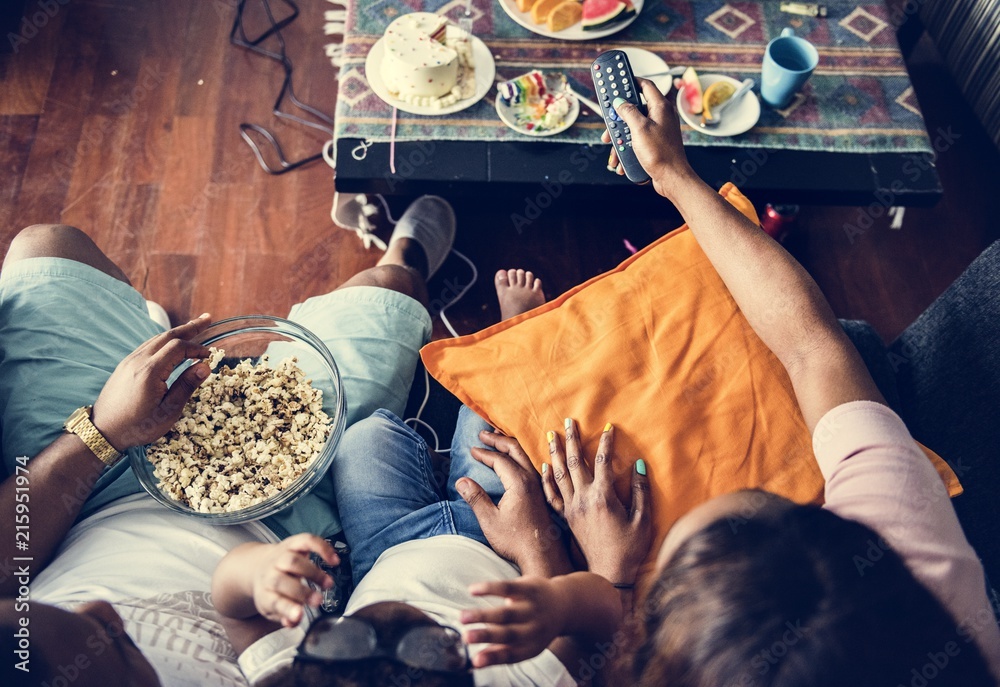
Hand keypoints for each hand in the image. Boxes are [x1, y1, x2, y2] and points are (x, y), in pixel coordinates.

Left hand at [91, 314, 212, 449]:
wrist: (102, 431)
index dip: (197, 348)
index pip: (178, 347)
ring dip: (177, 332)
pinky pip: (148, 345)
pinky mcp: (125, 365)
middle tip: (208, 319)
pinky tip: (171, 344)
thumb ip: (186, 386)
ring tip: (194, 327)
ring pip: (156, 339)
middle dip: (190, 327)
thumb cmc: (138, 425)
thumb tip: (205, 366)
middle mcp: (138, 360)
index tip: (210, 356)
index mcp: (150, 371)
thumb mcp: (167, 411)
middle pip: (167, 336)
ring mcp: (129, 361)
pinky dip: (164, 340)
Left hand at [250, 534, 338, 627]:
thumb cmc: (272, 592)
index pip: (273, 602)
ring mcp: (280, 557)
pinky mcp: (291, 543)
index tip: (299, 615)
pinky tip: (333, 559)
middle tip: (318, 600)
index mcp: (265, 594)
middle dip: (302, 591)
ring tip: (328, 583)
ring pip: (293, 561)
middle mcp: (270, 574)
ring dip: (313, 572)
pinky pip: (306, 541)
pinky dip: (322, 547)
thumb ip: (286, 617)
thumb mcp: (273, 609)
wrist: (258, 567)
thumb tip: (294, 621)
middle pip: (281, 581)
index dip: (287, 608)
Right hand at [456, 431, 569, 575]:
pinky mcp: (542, 494)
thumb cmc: (516, 540)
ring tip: (498, 440)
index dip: (485, 453)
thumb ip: (475, 498)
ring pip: (525, 456)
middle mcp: (531, 480)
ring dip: (509, 446)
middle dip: (498, 439)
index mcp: (518, 483)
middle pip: (515, 450)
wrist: (543, 555)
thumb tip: (461, 481)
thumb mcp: (489, 520)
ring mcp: (539, 486)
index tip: (472, 449)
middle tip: (483, 434)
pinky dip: (519, 457)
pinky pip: (531, 465)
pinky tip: (518, 461)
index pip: (500, 459)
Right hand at [460, 577, 564, 667]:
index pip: (511, 655)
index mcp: (531, 646)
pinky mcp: (530, 588)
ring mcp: (532, 607)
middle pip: (507, 634)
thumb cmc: (535, 628)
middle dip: (486, 636)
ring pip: (506, 613)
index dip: (492, 658)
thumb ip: (501, 651)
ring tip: (462, 617)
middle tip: (465, 638)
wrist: (564, 605)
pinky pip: (507, 587)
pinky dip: (489, 588)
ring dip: (482, 615)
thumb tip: (473, 662)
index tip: (474, 661)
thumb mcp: (525, 644)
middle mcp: (533, 628)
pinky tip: (472, 590)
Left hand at [541, 420, 651, 584]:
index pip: (602, 461)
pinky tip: (545, 466)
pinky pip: (553, 494)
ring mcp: (572, 508)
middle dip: (572, 440)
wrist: (609, 574)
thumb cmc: (629, 549)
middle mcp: (583, 499)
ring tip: (551, 435)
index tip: (608, 426)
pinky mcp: (567, 518)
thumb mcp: (643, 520)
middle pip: (575, 463)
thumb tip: (639, 464)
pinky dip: (547, 478)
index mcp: (602, 497)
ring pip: (560, 474)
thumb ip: (641, 491)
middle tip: (568, 421)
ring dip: (556, 453)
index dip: (606, 442)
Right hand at [601, 78, 694, 199]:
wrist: (672, 177)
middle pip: (634, 109)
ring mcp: (657, 130)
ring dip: (620, 139)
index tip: (617, 81)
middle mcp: (660, 116)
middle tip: (609, 125)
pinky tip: (621, 161)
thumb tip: (620, 102)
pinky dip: (627, 149)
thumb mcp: (639, 128)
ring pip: (632, 127)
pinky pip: (636, 141)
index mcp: (660, 107)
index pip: (645, 85)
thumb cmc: (660, 153)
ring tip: (614, 149)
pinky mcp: (654, 143)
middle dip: (619, 119)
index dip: (630, 81)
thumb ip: (628, 112)